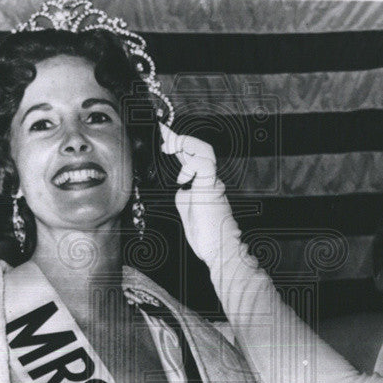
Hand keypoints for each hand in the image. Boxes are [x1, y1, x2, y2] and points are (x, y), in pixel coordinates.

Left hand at [158, 123, 237, 265]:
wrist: (219, 250)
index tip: (165, 136)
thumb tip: (180, 189)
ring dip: (185, 144)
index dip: (178, 145)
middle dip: (179, 137)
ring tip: (169, 146)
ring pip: (204, 150)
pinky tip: (181, 177)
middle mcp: (211, 179)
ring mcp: (213, 182)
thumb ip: (185, 197)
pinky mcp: (211, 188)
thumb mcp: (188, 213)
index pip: (190, 158)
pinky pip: (203, 165)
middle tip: (163, 132)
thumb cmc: (207, 237)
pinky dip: (190, 165)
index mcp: (204, 184)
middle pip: (198, 149)